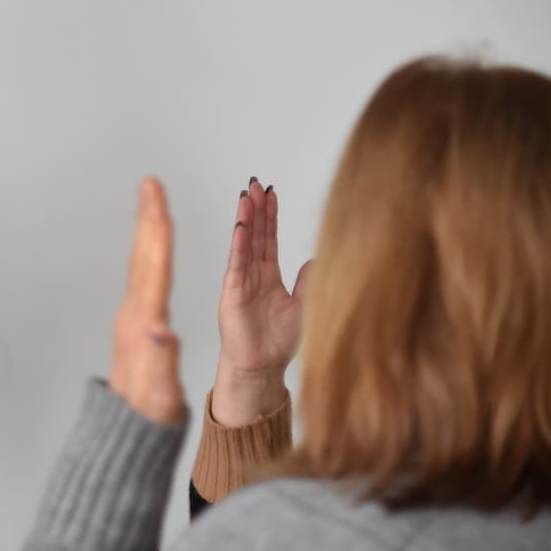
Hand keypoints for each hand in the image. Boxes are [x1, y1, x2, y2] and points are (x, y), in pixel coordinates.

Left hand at [109, 178, 187, 426]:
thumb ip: (160, 360)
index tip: (155, 195)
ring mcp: (132, 320)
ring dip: (148, 233)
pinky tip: (154, 252)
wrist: (126, 434)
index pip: (153, 266)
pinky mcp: (136, 327)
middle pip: (144, 257)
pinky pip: (146, 280)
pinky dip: (152, 257)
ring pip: (142, 265)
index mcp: (143, 322)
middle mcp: (133, 315)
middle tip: (150, 184)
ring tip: (153, 205)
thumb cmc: (148, 416)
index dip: (157, 228)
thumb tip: (160, 329)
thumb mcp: (159, 394)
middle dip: (149, 218)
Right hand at [212, 178, 310, 425]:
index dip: (270, 216)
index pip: (269, 239)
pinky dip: (238, 246)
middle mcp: (253, 276)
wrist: (261, 368)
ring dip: (245, 220)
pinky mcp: (232, 294)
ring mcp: (240, 283)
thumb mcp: (304, 306)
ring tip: (246, 196)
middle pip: (255, 235)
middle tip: (255, 183)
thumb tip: (318, 258)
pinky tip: (240, 227)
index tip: (270, 192)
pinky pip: (236, 265)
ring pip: (244, 245)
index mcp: (269, 277)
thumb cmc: (278, 343)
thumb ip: (308, 282)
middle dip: (256, 208)